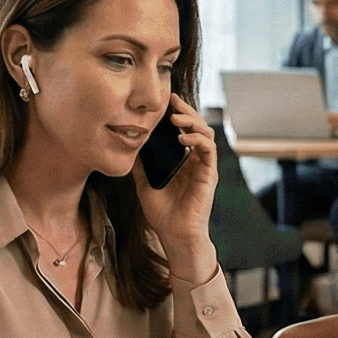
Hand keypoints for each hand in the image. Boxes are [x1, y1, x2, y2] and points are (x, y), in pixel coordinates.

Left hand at [134, 93, 219, 282]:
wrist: (174, 235)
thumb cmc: (162, 214)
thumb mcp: (144, 183)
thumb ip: (140, 165)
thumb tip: (128, 145)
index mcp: (183, 161)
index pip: (184, 130)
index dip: (178, 114)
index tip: (165, 102)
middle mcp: (195, 161)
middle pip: (197, 127)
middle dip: (186, 111)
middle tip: (172, 102)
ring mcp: (204, 167)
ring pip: (206, 134)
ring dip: (192, 122)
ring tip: (176, 118)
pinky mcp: (209, 175)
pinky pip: (209, 151)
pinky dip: (197, 140)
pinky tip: (183, 138)